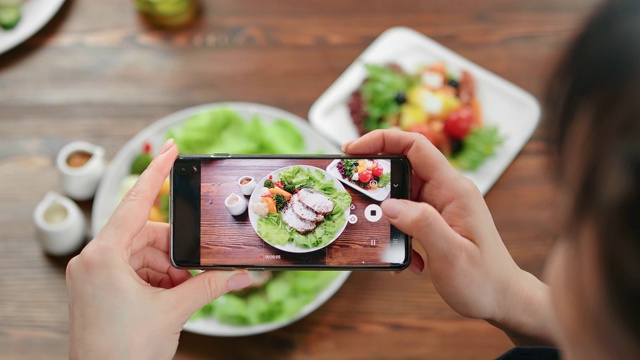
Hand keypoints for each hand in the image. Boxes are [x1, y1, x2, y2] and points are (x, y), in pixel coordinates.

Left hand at [66, 139, 252, 358]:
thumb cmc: (123, 352)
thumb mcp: (173, 311)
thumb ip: (210, 286)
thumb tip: (242, 274)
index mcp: (103, 256)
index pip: (135, 202)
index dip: (156, 173)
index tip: (171, 148)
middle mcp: (94, 260)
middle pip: (147, 235)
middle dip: (175, 253)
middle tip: (195, 271)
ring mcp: (95, 275)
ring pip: (144, 255)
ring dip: (168, 271)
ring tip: (180, 295)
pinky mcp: (100, 289)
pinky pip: (136, 271)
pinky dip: (158, 280)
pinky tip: (170, 298)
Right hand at [344, 130, 554, 344]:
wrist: (503, 300)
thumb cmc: (484, 280)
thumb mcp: (451, 254)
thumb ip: (421, 224)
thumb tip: (389, 205)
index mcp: (453, 189)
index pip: (415, 147)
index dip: (382, 140)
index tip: (352, 151)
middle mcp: (447, 192)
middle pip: (403, 168)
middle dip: (374, 181)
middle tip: (351, 196)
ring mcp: (442, 206)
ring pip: (401, 195)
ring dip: (385, 215)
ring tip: (376, 236)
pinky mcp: (437, 222)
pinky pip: (407, 217)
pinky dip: (397, 234)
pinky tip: (405, 260)